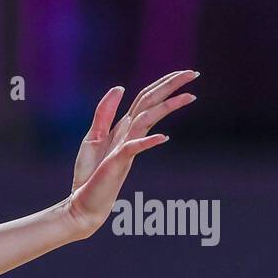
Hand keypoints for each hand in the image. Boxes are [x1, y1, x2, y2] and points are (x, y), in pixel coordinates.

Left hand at [65, 69, 197, 237]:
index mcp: (124, 128)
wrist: (82, 203)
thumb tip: (120, 87)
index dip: (163, 84)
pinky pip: (134, 148)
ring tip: (190, 96)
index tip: (184, 73)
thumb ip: (105, 113)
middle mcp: (129, 135)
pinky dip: (147, 141)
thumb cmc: (89, 174)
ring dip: (167, 107)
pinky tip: (163, 137)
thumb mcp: (93, 137)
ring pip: (147, 120)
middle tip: (194, 73)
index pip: (146, 99)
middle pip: (151, 104)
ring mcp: (126, 148)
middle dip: (171, 87)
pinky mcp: (118, 162)